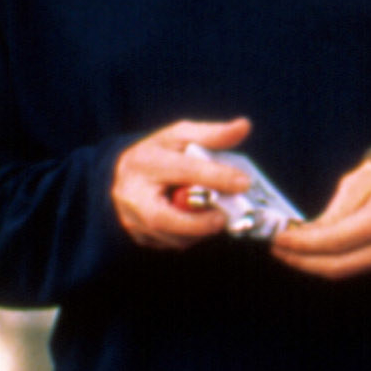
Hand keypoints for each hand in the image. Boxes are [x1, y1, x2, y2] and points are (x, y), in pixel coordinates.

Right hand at [111, 117, 253, 248]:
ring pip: (171, 237)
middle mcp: (132, 194)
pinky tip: (198, 221)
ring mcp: (132, 220)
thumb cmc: (159, 153)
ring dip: (200, 230)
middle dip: (199, 222)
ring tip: (214, 214)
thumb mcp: (181, 136)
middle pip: (163, 217)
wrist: (126, 176)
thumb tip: (244, 126)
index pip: (182, 170)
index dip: (215, 177)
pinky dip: (192, 236)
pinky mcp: (140, 238)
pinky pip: (172, 244)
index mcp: (145, 161)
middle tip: (224, 217)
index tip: (243, 182)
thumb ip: (213, 134)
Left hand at [268, 150, 370, 279]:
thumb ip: (334, 210)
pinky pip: (355, 269)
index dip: (302, 244)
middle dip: (301, 260)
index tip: (277, 239)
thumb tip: (305, 235)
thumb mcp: (359, 181)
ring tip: (288, 252)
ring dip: (312, 264)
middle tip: (277, 249)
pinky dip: (330, 262)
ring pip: (344, 272)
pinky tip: (312, 253)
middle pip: (337, 266)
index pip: (335, 241)